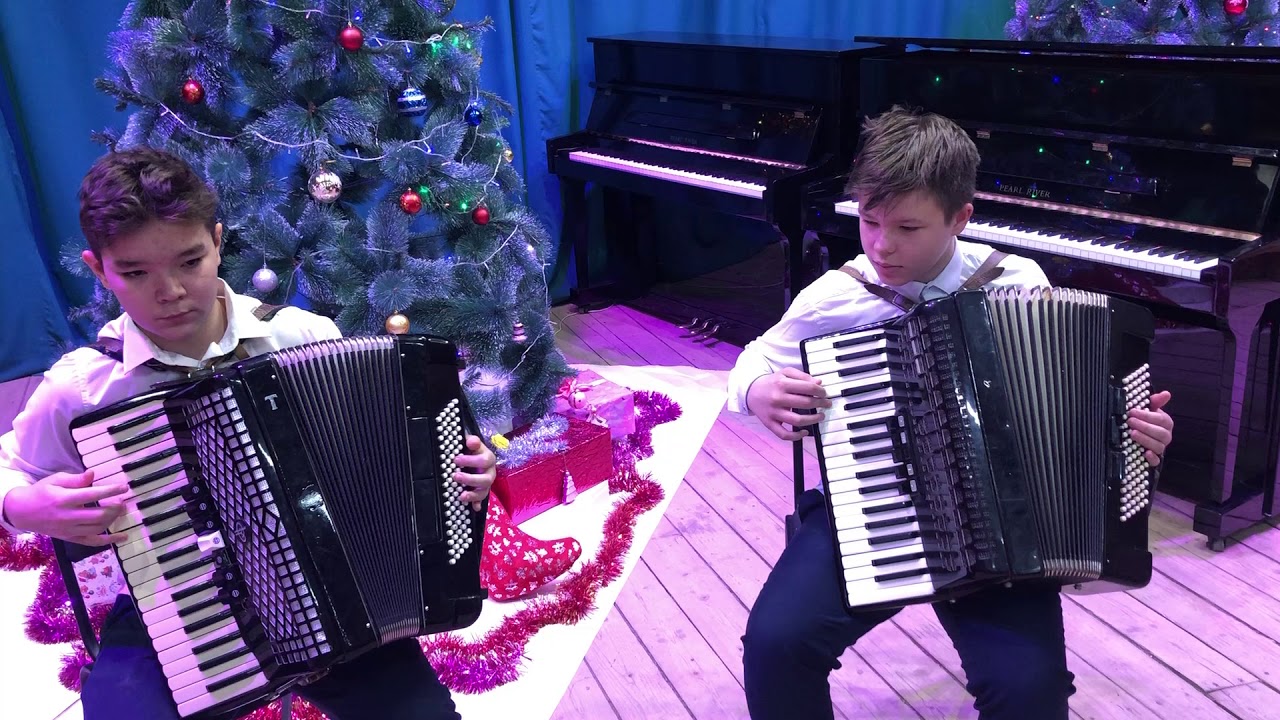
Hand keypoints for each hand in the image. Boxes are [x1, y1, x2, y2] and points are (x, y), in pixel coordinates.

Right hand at [2, 470, 128, 545]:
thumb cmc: (41, 492)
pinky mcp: (70, 538)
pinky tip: (123, 536)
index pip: (92, 495)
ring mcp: (69, 530)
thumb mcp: (56, 480)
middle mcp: (67, 517)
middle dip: (115, 508)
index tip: (124, 487)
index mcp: (64, 499)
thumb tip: (93, 474)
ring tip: (120, 510)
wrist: (22, 512)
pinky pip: (92, 542)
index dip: (110, 491)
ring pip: (97, 528)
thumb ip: (76, 479)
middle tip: (122, 500)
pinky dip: (109, 540)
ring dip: (113, 519)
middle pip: (97, 515)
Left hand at [454, 435, 495, 510]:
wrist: (475, 457)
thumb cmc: (473, 451)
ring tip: (461, 496)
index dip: (471, 461)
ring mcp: (486, 484)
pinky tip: (474, 507)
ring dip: (473, 495)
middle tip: (455, 476)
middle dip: (470, 479)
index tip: (456, 459)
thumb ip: (473, 442)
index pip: (484, 460)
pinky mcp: (481, 492)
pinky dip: (477, 504)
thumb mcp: (473, 444)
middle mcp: (490, 472)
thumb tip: (471, 441)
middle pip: (486, 479)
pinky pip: (481, 500)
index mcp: (488, 459)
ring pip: (484, 492)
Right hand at [746, 367, 832, 440]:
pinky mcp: (769, 423)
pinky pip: (784, 434)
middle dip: (821, 404)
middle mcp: (777, 398)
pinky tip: (805, 432)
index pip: (808, 388)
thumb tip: (819, 383)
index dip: (821, 391)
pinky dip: (796, 436)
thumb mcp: (785, 373)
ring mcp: (773, 413)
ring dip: (813, 419)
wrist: (750, 392)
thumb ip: (802, 376)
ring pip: (797, 420)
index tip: (824, 393)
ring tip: (820, 416)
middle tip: (827, 404)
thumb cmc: (771, 382)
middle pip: (806, 403)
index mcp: (782, 383)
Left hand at [1128, 390, 1173, 465]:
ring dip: (1146, 440)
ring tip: (1132, 434)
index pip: (1161, 419)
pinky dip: (1152, 458)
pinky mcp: (1155, 459)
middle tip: (1130, 421)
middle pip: (1161, 433)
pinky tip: (1146, 453)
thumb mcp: (1149, 410)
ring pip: (1159, 446)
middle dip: (1145, 427)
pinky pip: (1157, 461)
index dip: (1147, 415)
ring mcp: (1161, 448)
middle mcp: (1166, 436)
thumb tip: (1166, 393)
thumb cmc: (1145, 420)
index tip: (1132, 411)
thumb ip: (1155, 402)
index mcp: (1166, 423)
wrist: (1140, 436)